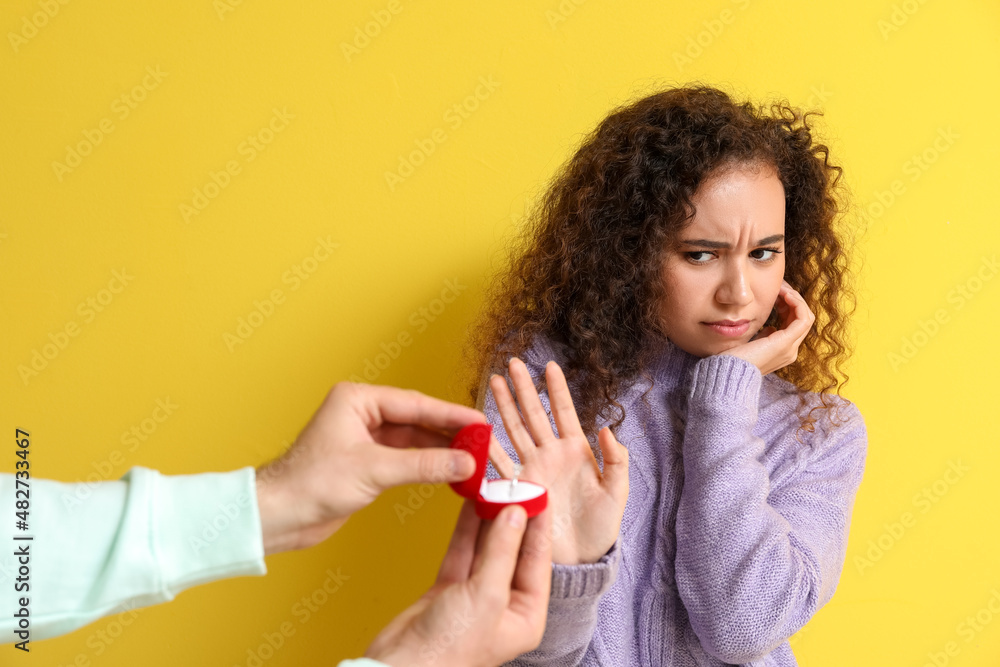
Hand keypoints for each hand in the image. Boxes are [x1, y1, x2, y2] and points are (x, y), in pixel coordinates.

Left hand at [255, 382, 480, 554]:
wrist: (279, 516)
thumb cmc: (310, 483)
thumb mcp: (374, 470)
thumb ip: (423, 465)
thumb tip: (464, 462)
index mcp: (357, 399)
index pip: (415, 403)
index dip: (451, 414)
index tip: (480, 422)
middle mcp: (361, 413)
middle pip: (418, 419)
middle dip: (450, 432)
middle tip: (483, 441)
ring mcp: (365, 437)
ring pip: (414, 439)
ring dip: (441, 450)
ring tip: (473, 458)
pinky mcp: (366, 462)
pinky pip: (406, 458)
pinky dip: (427, 465)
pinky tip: (449, 471)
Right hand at [365, 500, 551, 666]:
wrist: (400, 666)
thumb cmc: (449, 650)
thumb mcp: (486, 596)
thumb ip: (502, 552)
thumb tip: (515, 514)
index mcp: (526, 616)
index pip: (537, 560)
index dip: (538, 525)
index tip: (539, 493)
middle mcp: (504, 605)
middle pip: (513, 550)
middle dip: (512, 517)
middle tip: (514, 484)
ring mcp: (475, 596)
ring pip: (486, 547)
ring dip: (488, 518)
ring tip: (492, 487)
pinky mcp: (449, 590)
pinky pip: (462, 552)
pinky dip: (465, 528)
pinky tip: (470, 504)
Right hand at [488, 357, 628, 564]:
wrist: (581, 559)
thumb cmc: (602, 526)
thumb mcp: (618, 491)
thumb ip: (616, 460)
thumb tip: (607, 428)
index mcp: (576, 450)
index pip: (564, 411)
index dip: (556, 388)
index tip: (549, 364)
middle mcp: (551, 454)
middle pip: (534, 413)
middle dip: (523, 388)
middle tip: (512, 362)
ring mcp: (532, 469)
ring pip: (515, 430)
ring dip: (504, 406)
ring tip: (494, 381)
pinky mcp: (519, 488)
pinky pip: (501, 463)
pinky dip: (490, 446)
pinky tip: (479, 428)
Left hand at [721, 280, 815, 375]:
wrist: (727, 374)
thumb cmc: (731, 360)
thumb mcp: (750, 344)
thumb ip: (762, 336)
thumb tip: (770, 327)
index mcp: (782, 350)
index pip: (794, 323)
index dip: (787, 305)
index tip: (775, 293)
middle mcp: (790, 350)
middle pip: (801, 318)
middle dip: (792, 299)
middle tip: (780, 287)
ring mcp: (790, 348)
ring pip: (805, 317)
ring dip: (795, 299)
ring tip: (782, 288)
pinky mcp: (785, 343)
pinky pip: (803, 319)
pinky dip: (797, 304)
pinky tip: (785, 294)